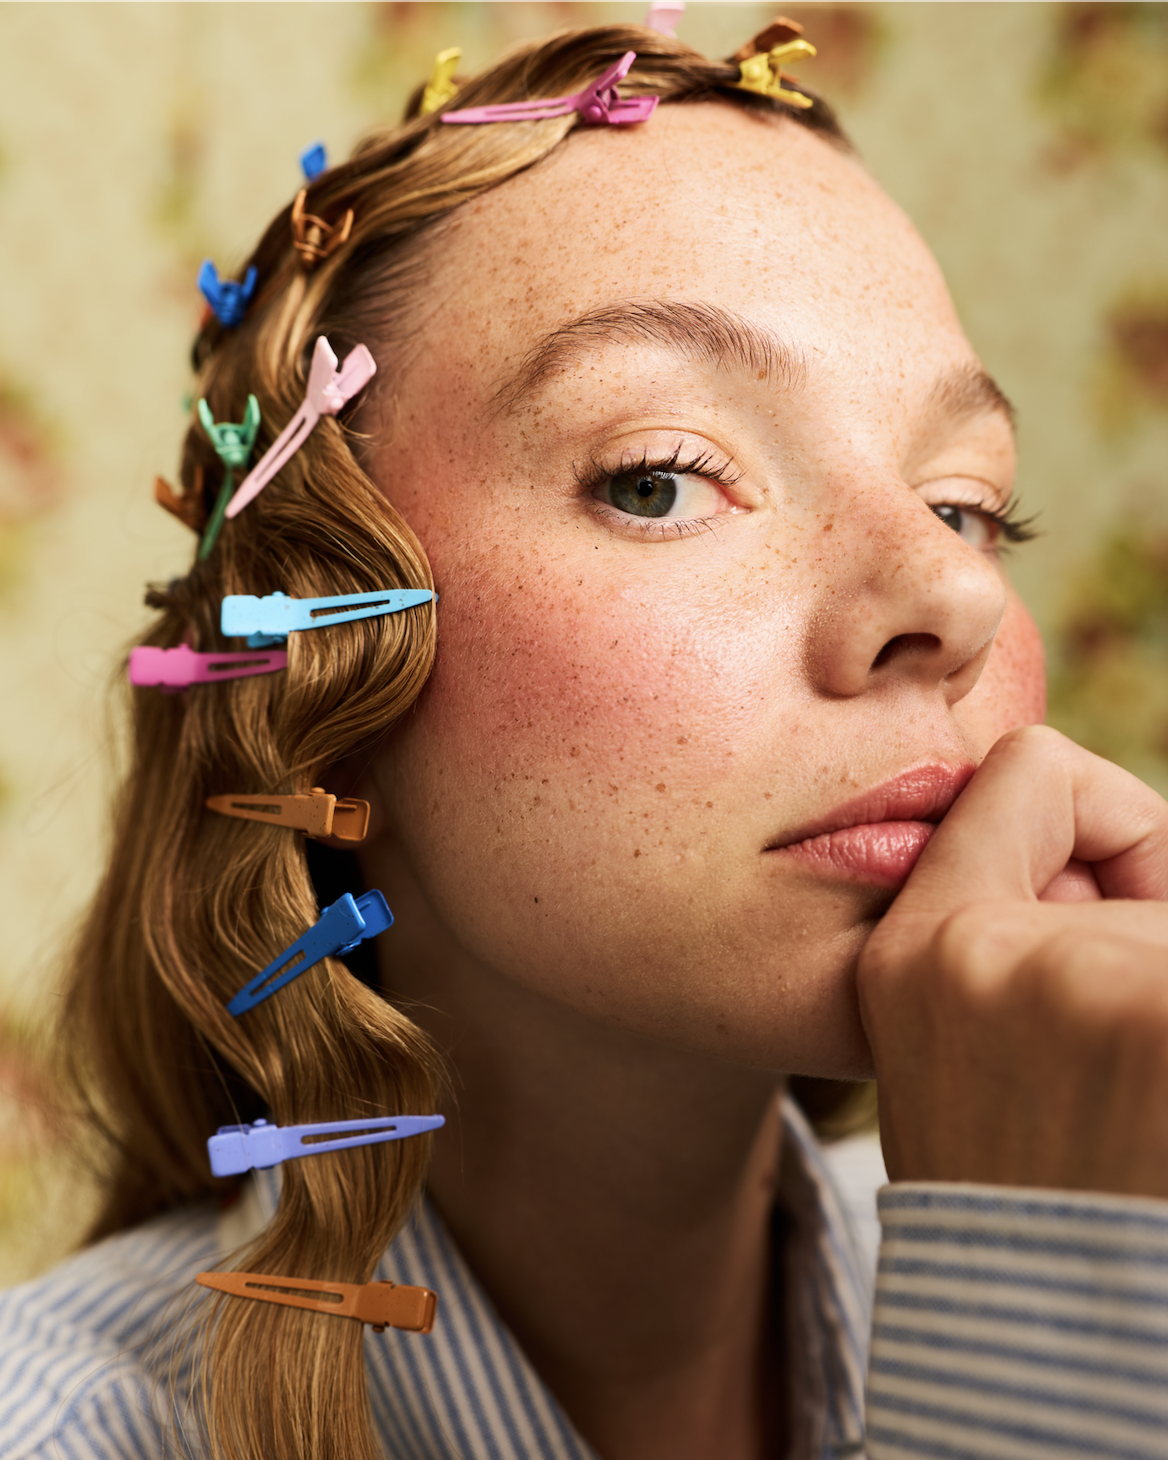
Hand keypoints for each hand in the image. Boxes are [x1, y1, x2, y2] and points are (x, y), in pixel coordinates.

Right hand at [857, 725, 1167, 1198]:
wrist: (1062, 1343)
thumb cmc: (1028, 1181)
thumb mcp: (962, 1030)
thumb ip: (1013, 916)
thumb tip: (1090, 819)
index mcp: (916, 951)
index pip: (1028, 768)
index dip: (1099, 817)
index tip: (1110, 905)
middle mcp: (982, 955)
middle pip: (1145, 856)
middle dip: (1156, 927)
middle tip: (1118, 1053)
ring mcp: (1089, 991)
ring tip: (1133, 1099)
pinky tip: (1148, 1115)